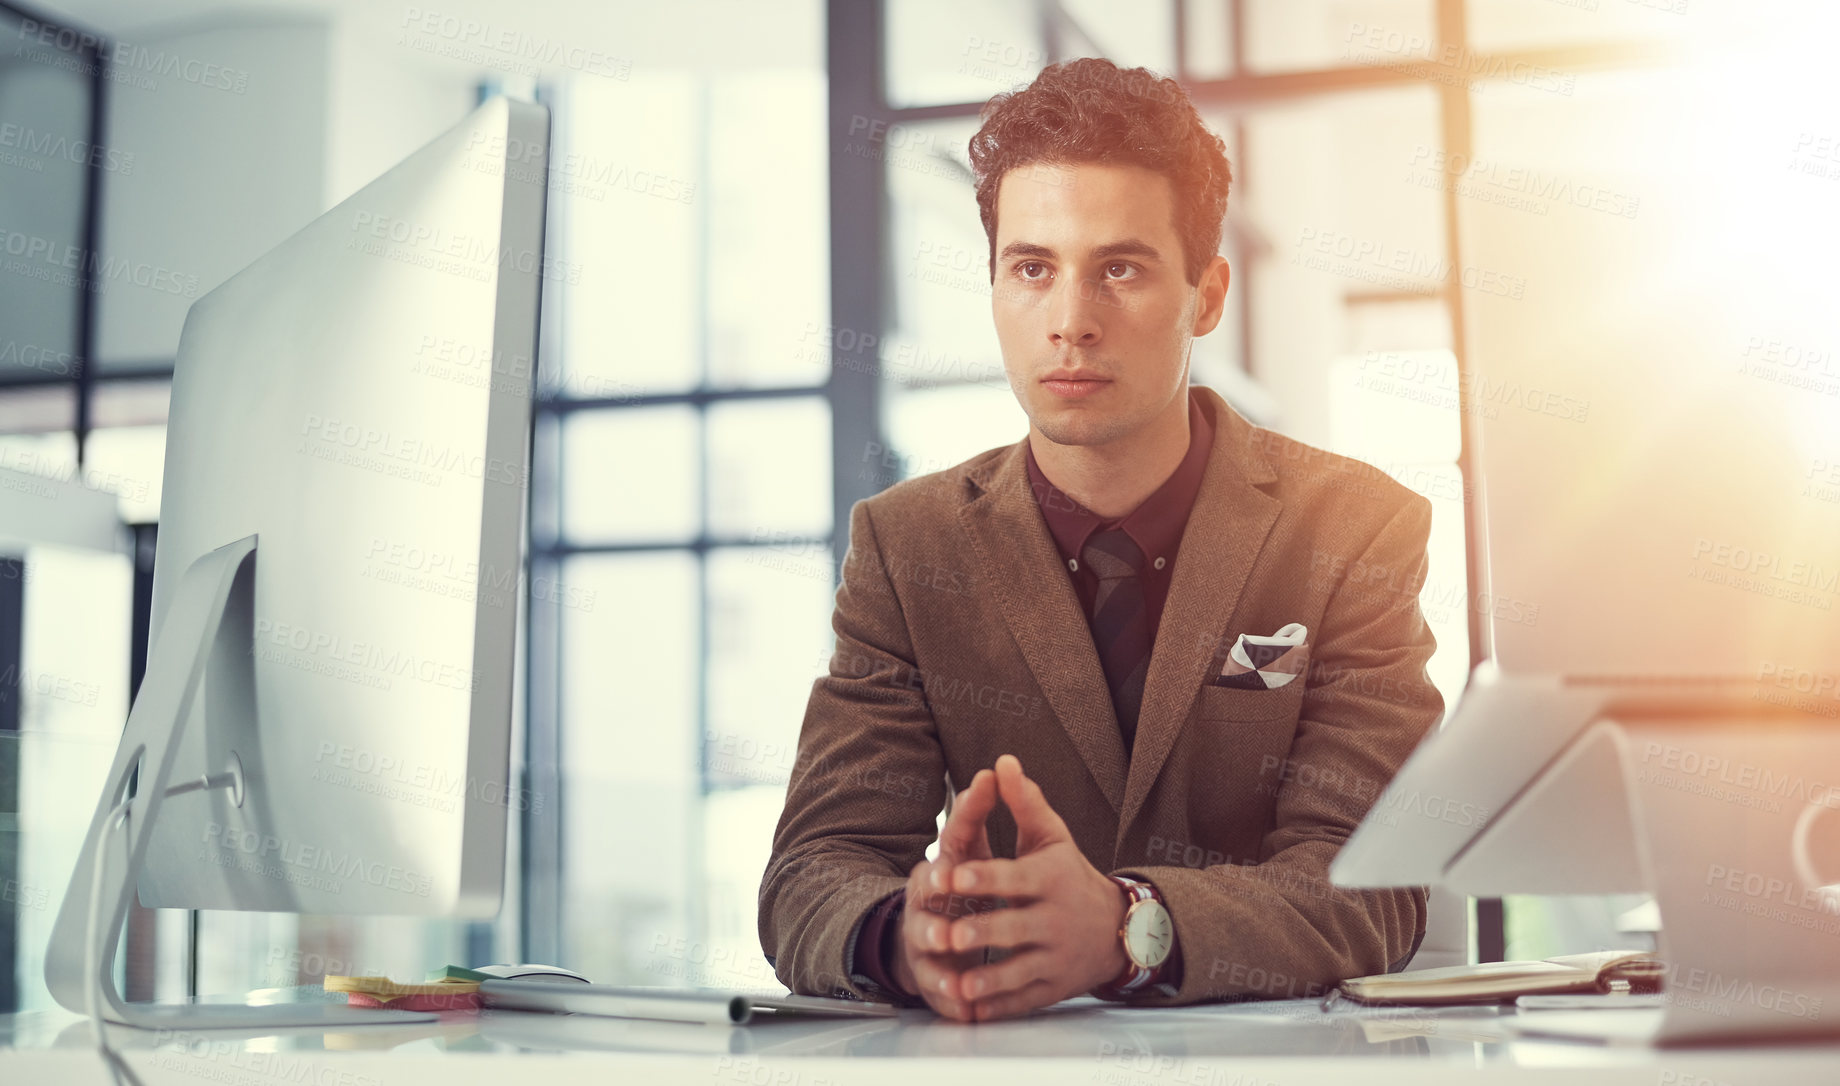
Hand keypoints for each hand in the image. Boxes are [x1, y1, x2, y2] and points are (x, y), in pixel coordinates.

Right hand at [890, 768, 1001, 1019]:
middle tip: (947, 929)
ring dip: (936, 961)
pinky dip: (948, 999)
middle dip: (932, 922)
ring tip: (953, 970)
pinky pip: (937, 990)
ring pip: (925, 952)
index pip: (940, 859)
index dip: (942, 866)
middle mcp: (925, 906)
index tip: (948, 871)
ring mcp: (924, 942)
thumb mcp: (973, 847)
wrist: (940, 928)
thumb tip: (1000, 766)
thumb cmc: (964, 883)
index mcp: (938, 872)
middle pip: (922, 913)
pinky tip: (962, 1008)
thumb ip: (982, 812)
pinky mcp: (932, 976)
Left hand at [944, 754, 1129, 1020]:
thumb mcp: (1053, 837)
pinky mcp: (1053, 987)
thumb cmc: (1072, 876)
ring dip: (988, 979)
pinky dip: (1000, 1007)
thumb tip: (1002, 761)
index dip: (982, 876)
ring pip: (1018, 970)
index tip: (951, 873)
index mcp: (1050, 878)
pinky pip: (1025, 999)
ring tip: (958, 985)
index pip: (1013, 877)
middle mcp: (1054, 919)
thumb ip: (1025, 802)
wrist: (1120, 930)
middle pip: (1014, 927)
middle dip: (980, 931)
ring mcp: (1055, 956)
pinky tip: (974, 1011)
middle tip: (948, 935)